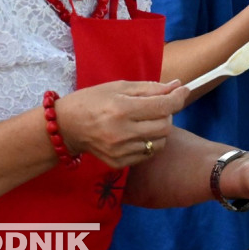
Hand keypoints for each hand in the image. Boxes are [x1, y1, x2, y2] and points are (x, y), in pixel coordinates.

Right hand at [54, 80, 186, 167]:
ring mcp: (120, 151)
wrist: (65, 126)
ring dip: (160, 129)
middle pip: (165, 126)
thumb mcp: (120, 87)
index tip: (183, 90)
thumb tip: (177, 86)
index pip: (163, 106)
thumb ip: (150, 88)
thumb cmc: (92, 100)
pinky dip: (149, 142)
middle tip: (158, 106)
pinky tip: (137, 133)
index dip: (178, 97)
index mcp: (122, 110)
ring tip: (147, 120)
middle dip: (168, 114)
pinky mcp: (118, 163)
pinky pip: (147, 154)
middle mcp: (122, 133)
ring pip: (159, 142)